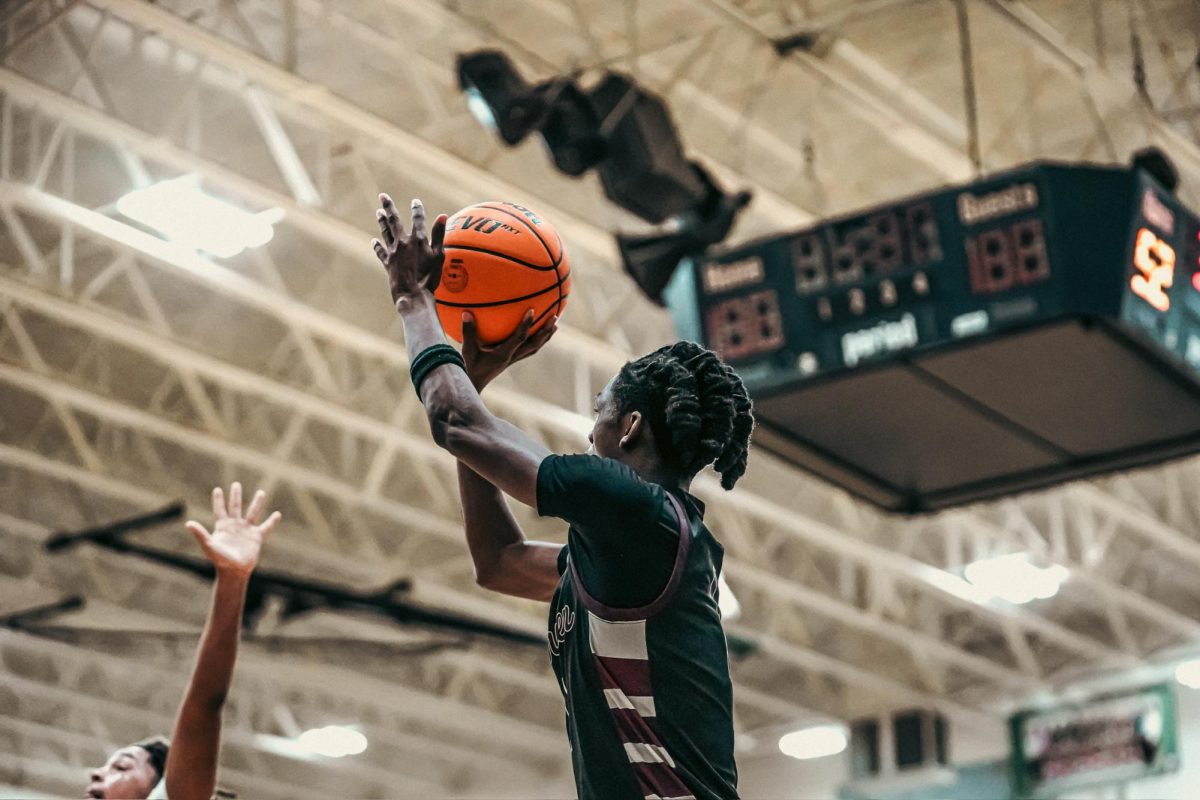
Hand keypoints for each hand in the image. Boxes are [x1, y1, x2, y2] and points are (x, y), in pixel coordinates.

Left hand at [186, 482, 280, 578]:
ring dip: (257, 502)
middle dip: (236, 496)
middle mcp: (235, 526)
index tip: (218, 489)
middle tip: (236, 484)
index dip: (219, 500)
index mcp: (223, 526)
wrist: (234, 571)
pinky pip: (266, 527)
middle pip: (236, 507)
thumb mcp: (209, 545)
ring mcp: (246, 530)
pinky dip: (272, 521)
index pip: (220, 510)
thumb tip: (188, 523)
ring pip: (253, 512)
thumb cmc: (220, 560)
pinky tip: (277, 514)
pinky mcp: (257, 537)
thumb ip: (200, 534)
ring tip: (261, 492)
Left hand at [372, 194, 447, 309]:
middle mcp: (403, 242)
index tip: (415, 201)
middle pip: (394, 220)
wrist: (412, 294)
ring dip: (382, 221)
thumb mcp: (439, 256)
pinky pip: (380, 251)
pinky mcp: (387, 263)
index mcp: (417, 239)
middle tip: (382, 195)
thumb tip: (442, 215)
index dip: (417, 209)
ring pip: (385, 232)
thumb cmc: (429, 277)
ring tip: (378, 212)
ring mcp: (393, 252)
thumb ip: (439, 235)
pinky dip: (377, 246)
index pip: (417, 219)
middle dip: (388, 207)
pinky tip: (374, 241)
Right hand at [462, 309, 557, 389]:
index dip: (526, 325)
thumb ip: (468, 332)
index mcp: (503, 354)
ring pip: (534, 348)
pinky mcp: (512, 360)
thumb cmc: (470, 366)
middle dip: (545, 331)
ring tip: (555, 325)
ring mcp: (514, 359)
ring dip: (545, 337)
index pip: (519, 338)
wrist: (474, 384)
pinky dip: (537, 340)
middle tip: (554, 317)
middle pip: (533, 344)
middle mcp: (512, 357)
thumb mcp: (467, 350)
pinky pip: (529, 349)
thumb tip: (466, 313)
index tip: (532, 311)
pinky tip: (540, 333)